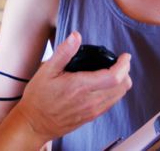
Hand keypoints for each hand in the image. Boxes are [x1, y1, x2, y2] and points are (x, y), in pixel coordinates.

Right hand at [12, 31, 131, 141]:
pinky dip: (115, 93)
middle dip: (125, 72)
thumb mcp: (47, 71)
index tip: (125, 56)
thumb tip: (76, 36)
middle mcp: (90, 101)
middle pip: (122, 87)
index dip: (124, 65)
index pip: (114, 77)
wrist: (34, 123)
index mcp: (80, 86)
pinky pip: (111, 104)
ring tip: (115, 72)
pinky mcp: (91, 117)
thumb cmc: (39, 98)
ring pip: (119, 96)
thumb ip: (64, 52)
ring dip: (121, 83)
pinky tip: (105, 85)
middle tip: (120, 62)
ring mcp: (92, 110)